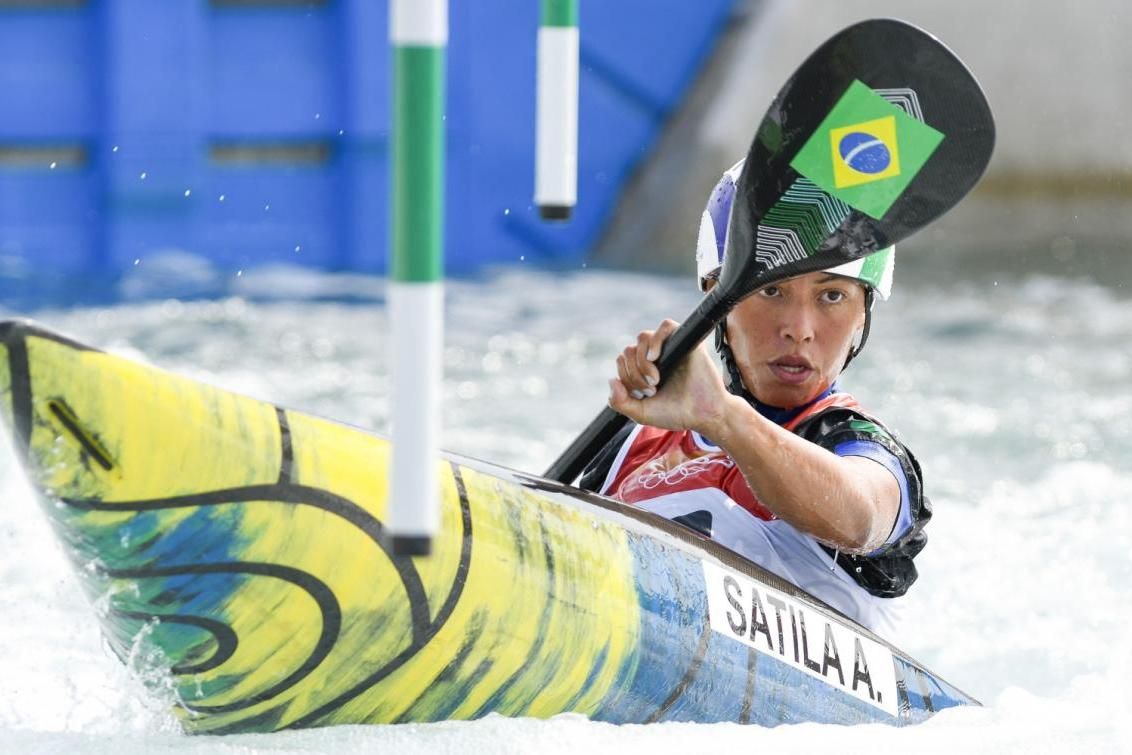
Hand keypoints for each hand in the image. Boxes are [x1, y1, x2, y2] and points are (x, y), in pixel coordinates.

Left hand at [607, 319, 730, 434]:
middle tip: (652, 389)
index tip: (643, 395)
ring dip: (642, 361)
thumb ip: (619, 402)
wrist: (703, 414)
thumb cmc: (676, 413)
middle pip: (629, 350)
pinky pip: (665, 325)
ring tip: (655, 379)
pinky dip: (656, 340)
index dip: (626, 377)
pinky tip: (655, 358)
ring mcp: (669, 347)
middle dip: (634, 373)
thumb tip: (611, 381)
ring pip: (642, 337)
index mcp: (644, 369)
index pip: (623, 361)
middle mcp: (656, 356)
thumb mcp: (641, 413)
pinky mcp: (685, 341)